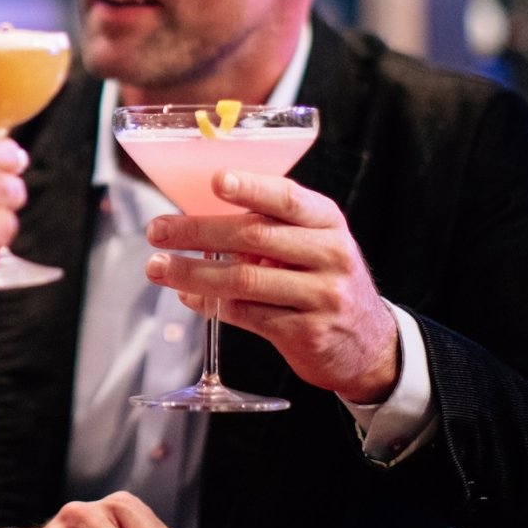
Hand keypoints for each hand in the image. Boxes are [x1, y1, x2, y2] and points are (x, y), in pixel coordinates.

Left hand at [145, 171, 398, 403]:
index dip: (251, 188)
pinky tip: (188, 296)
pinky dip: (211, 305)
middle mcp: (330, 255)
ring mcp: (321, 297)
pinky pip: (248, 315)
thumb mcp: (314, 244)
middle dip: (198, 231)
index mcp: (328, 222)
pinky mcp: (307, 334)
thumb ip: (270, 229)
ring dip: (192, 273)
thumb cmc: (325, 281)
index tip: (215, 181)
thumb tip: (197, 220)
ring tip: (157, 267)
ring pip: (244, 280)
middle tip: (158, 230)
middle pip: (254, 236)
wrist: (370, 346)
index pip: (287, 198)